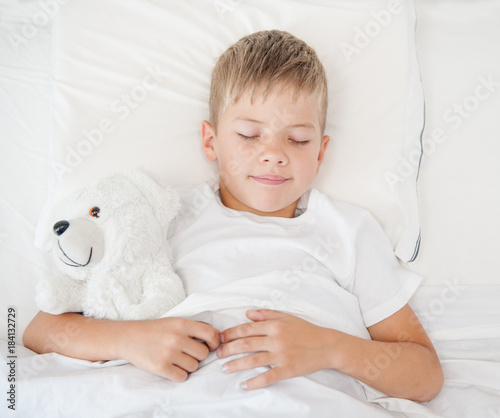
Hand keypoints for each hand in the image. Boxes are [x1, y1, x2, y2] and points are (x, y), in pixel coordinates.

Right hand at [117, 317, 219, 381]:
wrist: (128, 338)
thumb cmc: (155, 330)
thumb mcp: (175, 321)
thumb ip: (195, 326)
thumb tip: (217, 334)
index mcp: (181, 324)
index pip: (210, 334)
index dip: (214, 342)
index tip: (210, 346)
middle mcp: (176, 338)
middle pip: (203, 354)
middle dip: (198, 355)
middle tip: (188, 353)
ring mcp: (168, 353)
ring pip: (194, 367)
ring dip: (188, 366)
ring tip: (178, 359)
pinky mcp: (161, 367)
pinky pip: (182, 377)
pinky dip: (179, 374)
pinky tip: (172, 367)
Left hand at [217, 309, 334, 389]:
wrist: (327, 345)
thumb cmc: (307, 330)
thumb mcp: (287, 317)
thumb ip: (266, 314)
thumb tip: (248, 313)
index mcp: (275, 325)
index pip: (247, 328)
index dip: (231, 333)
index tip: (221, 338)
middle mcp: (276, 339)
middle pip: (246, 344)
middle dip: (229, 349)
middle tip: (217, 354)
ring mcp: (281, 355)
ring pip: (253, 360)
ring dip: (236, 364)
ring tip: (224, 368)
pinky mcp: (288, 369)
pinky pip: (268, 377)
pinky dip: (255, 382)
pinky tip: (244, 385)